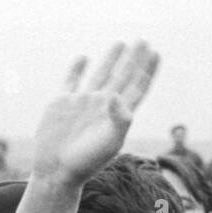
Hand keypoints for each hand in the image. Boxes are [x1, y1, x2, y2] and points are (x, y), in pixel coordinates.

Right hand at [32, 41, 159, 186]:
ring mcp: (83, 104)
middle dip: (134, 60)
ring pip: (101, 75)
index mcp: (118, 116)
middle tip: (143, 41)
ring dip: (111, 60)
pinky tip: (83, 58)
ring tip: (121, 43)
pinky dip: (77, 69)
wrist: (56, 171)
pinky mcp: (62, 103)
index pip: (137, 88)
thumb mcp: (109, 142)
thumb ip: (119, 118)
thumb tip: (116, 94)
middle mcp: (103, 107)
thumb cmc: (86, 161)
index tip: (155, 53)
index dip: (147, 71)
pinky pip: (71, 81)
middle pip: (123, 77)